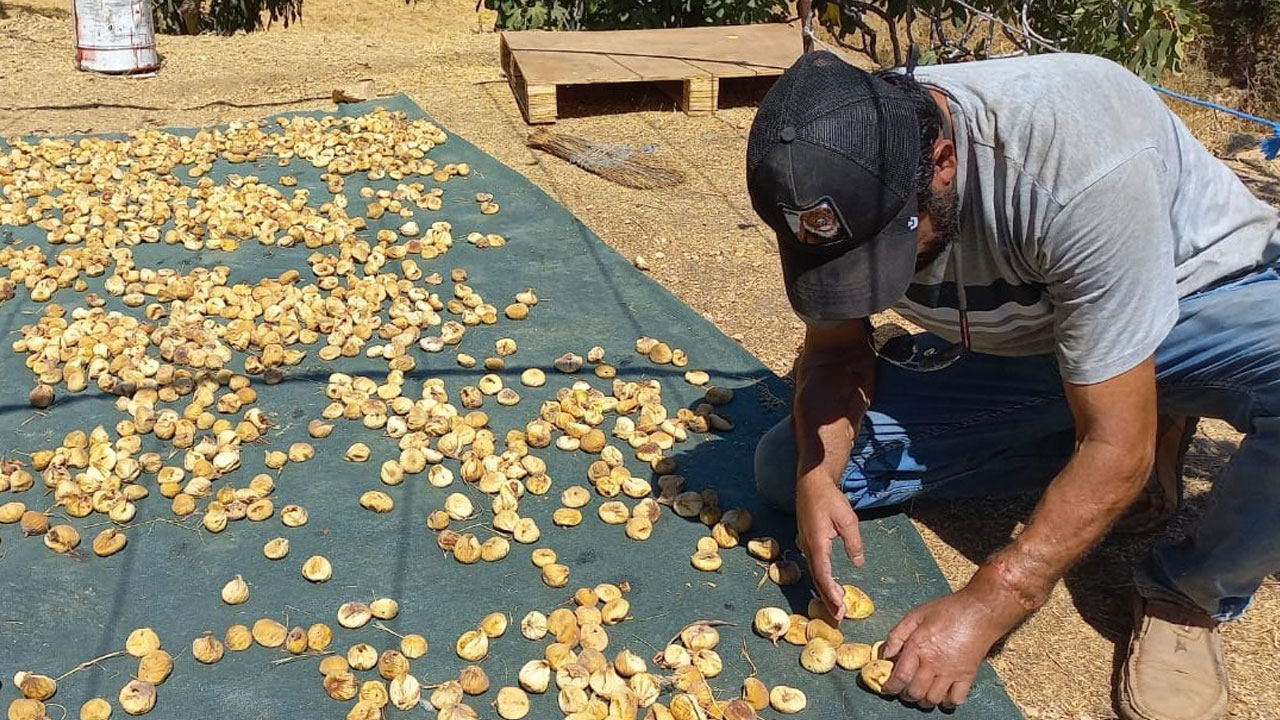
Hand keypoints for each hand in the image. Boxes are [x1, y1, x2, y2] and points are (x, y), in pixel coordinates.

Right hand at [795, 474, 863, 619]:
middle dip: (827, 599)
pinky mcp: (808, 541)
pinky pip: (814, 565)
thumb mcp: (847, 520)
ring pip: (815, 573)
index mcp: (817, 544)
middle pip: (817, 578)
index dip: (830, 594)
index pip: (823, 575)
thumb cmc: (829, 499)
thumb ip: (854, 543)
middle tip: (838, 616)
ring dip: (824, 590)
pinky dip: (822, 578)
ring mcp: (806, 545)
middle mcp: (808, 547)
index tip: (839, 608)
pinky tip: (829, 585)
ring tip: (836, 606)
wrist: (811, 482)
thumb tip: (858, 562)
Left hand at [881, 580, 1027, 708]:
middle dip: (905, 695)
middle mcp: (934, 663)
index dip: (890, 687)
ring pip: (933, 699)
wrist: (979, 611)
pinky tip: (942, 696)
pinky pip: (956, 699)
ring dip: (924, 701)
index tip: (887, 689)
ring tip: (920, 694)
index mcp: (919, 647)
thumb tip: (885, 654)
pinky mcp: (967, 675)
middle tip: (903, 690)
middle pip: (915, 692)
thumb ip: (897, 634)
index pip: (900, 677)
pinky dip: (947, 702)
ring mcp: (952, 672)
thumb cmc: (948, 610)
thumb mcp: (916, 615)